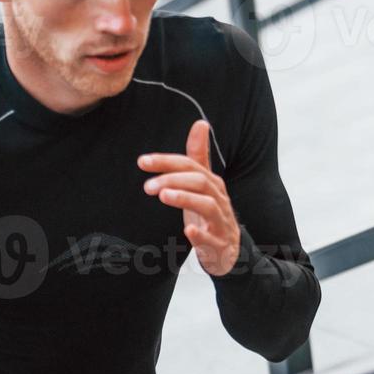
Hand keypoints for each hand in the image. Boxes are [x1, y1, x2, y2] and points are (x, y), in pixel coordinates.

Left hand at [139, 121, 240, 276]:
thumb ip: (199, 156)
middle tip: (147, 185)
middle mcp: (219, 199)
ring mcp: (220, 221)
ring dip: (185, 199)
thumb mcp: (204, 185)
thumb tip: (200, 123)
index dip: (167, 162)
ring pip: (208, 205)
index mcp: (212, 184)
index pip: (191, 166)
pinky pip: (212, 238)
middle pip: (200, 181)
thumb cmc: (211, 214)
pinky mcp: (220, 243)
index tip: (143, 161)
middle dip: (173, 180)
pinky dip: (201, 234)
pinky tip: (188, 230)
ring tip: (163, 197)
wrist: (230, 250)